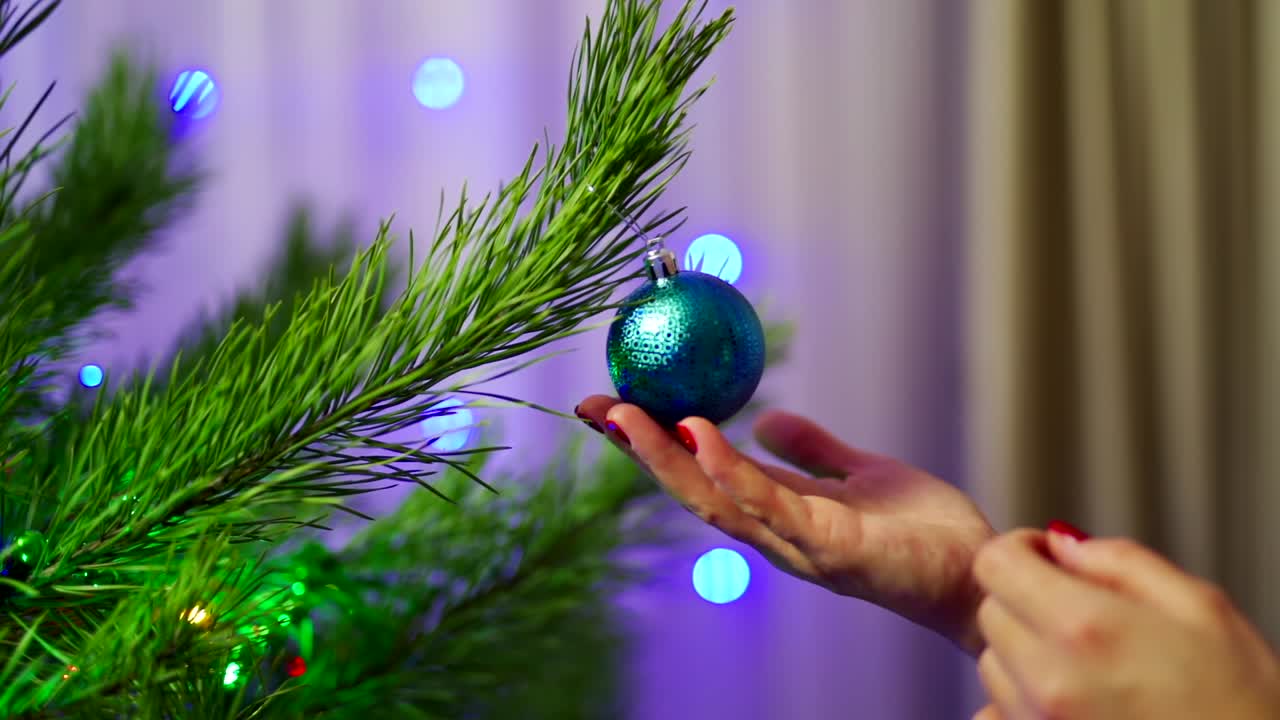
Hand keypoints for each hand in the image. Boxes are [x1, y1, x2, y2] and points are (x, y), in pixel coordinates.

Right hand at [575, 396, 994, 654]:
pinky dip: (731, 472)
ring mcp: (798, 544)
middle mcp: (775, 533)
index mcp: (777, 512)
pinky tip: (702, 434)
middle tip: (593, 408)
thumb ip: (813, 452)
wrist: (977, 573)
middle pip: (691, 490)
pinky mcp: (832, 547)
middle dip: (640, 451)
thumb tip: (767, 417)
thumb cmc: (922, 531)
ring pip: (716, 501)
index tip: (612, 406)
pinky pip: (772, 505)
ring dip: (668, 460)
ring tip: (629, 416)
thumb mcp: (858, 475)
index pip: (702, 474)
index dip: (654, 444)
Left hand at [972, 529, 1279, 719]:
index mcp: (1084, 626)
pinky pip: (997, 714)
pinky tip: (1074, 703)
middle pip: (990, 612)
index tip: (1049, 558)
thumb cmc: (1244, 702)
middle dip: (1024, 599)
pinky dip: (1020, 703)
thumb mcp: (1201, 607)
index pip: (994, 563)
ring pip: (993, 664)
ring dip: (1023, 652)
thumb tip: (1061, 542)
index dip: (1021, 549)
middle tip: (1077, 611)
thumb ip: (1120, 561)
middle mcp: (1048, 678)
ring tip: (1085, 664)